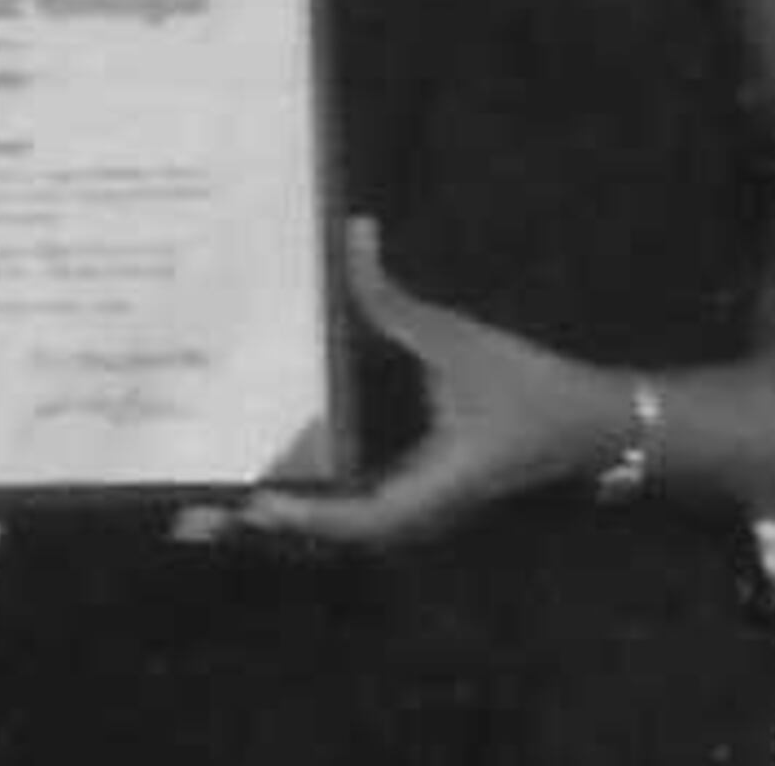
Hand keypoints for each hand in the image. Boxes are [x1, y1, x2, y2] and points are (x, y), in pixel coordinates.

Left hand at [205, 217, 635, 551]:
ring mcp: (410, 509)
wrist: (587, 423)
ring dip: (271, 526)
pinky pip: (343, 514)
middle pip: (326, 539)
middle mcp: (414, 511)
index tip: (255, 505)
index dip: (308, 516)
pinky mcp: (406, 496)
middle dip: (261, 533)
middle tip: (187, 519)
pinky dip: (297, 507)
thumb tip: (354, 234)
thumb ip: (394, 298)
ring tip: (199, 513)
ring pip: (330, 533)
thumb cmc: (526, 387)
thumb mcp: (456, 340)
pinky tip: (254, 487)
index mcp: (432, 486)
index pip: (362, 519)